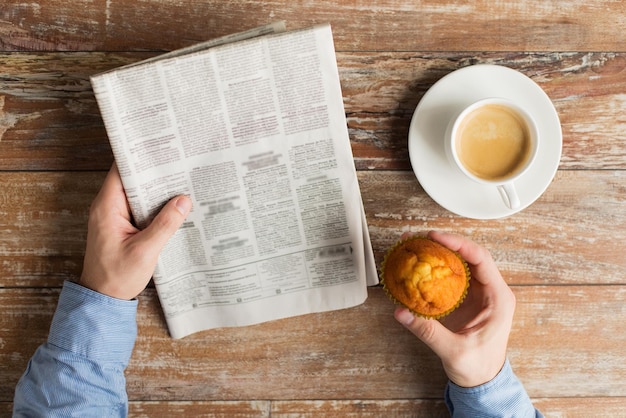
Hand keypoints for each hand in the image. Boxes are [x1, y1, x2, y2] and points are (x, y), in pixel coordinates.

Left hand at [79, 164, 191, 299]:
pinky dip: (156, 206)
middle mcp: (108, 207)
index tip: (161, 150)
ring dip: (157, 191)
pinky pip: (141, 209)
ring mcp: (115, 217)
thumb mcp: (145, 250)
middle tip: (180, 165)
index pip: (121, 171)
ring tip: (182, 181)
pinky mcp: (123, 227)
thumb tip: (184, 200)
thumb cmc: (117, 276)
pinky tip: (174, 206)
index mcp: (107, 207)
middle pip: (132, 180)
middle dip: (155, 173)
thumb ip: (165, 224)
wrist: (103, 299)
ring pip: (138, 195)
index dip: (140, 158)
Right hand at [394, 230, 515, 387]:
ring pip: (460, 262)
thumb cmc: (479, 368)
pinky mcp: (467, 297)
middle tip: (419, 237)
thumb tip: (402, 312)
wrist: (483, 381)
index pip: (480, 259)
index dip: (458, 244)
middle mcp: (491, 290)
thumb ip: (428, 331)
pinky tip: (419, 263)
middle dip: (443, 243)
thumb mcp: (454, 351)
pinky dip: (436, 266)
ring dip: (439, 251)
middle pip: (468, 254)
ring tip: (416, 244)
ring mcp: (479, 292)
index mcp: (498, 298)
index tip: (436, 237)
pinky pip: (452, 274)